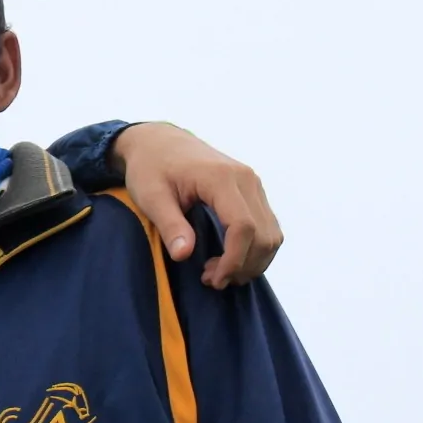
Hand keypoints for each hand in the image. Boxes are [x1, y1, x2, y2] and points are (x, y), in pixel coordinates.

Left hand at [111, 122, 282, 287]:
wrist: (159, 141)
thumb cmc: (150, 167)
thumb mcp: (151, 196)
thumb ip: (169, 224)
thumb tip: (184, 254)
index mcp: (221, 178)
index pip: (243, 226)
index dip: (233, 259)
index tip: (213, 279)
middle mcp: (245, 179)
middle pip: (264, 234)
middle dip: (243, 265)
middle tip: (212, 280)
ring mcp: (253, 184)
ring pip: (271, 233)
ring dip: (252, 260)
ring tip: (219, 273)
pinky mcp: (252, 191)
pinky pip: (267, 226)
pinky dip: (255, 249)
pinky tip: (229, 259)